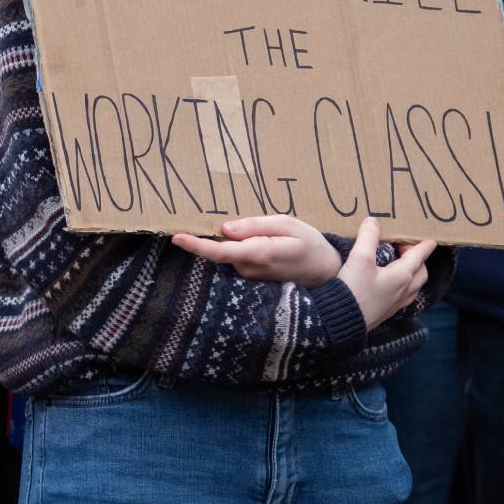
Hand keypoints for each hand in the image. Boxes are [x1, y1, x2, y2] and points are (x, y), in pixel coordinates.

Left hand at [173, 215, 341, 285]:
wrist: (327, 271)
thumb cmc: (309, 244)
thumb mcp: (287, 224)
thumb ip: (255, 226)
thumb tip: (225, 229)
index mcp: (259, 254)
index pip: (219, 252)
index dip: (195, 246)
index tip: (176, 237)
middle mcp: (251, 270)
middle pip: (223, 248)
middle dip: (223, 234)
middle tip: (251, 223)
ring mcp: (252, 278)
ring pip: (232, 252)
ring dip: (238, 240)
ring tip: (271, 234)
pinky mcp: (254, 279)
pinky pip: (240, 259)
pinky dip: (243, 248)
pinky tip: (265, 242)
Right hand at [335, 217, 434, 329]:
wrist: (342, 321)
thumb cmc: (353, 288)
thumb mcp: (359, 258)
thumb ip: (368, 236)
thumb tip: (373, 221)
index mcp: (402, 276)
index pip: (418, 257)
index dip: (424, 247)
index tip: (431, 241)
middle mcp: (403, 291)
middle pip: (420, 273)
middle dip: (418, 259)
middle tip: (404, 248)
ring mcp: (396, 304)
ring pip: (414, 286)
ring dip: (412, 273)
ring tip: (401, 264)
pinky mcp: (387, 312)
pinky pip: (404, 297)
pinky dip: (404, 286)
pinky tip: (391, 284)